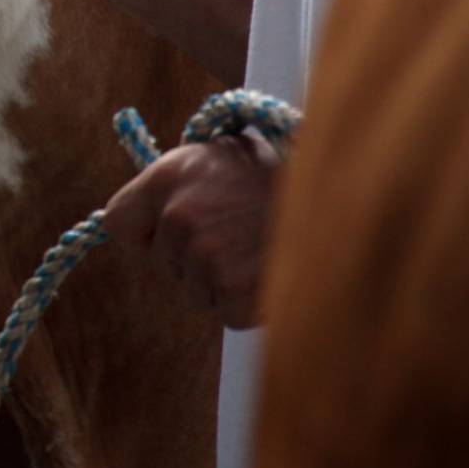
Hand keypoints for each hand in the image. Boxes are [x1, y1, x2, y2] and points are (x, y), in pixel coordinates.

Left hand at [100, 135, 279, 328]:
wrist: (351, 198)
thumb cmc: (290, 176)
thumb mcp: (229, 156)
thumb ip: (187, 183)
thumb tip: (158, 220)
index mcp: (169, 174)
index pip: (117, 222)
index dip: (145, 232)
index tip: (168, 233)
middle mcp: (179, 214)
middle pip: (162, 262)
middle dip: (193, 257)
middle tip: (241, 234)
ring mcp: (205, 256)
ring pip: (194, 289)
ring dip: (222, 280)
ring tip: (264, 247)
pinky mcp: (233, 294)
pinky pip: (224, 311)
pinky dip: (247, 302)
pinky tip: (273, 272)